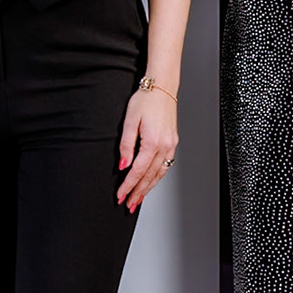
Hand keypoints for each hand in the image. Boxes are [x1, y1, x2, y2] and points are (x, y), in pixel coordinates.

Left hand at [115, 83, 178, 212]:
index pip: (138, 171)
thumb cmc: (145, 100)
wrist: (162, 87)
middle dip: (138, 192)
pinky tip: (151, 182)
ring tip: (138, 199)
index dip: (128, 185)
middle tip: (128, 204)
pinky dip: (157, 177)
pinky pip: (165, 166)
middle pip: (150, 177)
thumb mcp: (129, 121)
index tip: (120, 195)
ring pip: (159, 174)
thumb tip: (123, 165)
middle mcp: (165, 146)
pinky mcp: (172, 143)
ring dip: (148, 188)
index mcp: (153, 142)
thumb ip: (126, 145)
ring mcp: (171, 146)